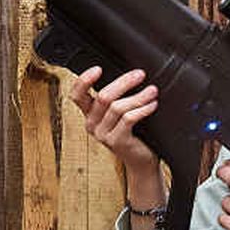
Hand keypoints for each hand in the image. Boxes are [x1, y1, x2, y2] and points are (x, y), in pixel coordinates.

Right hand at [61, 64, 173, 210]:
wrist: (141, 160)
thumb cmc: (134, 133)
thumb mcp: (120, 113)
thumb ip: (118, 97)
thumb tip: (131, 74)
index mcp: (90, 114)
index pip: (77, 95)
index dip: (83, 80)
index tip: (98, 69)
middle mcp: (92, 124)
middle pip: (103, 97)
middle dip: (124, 82)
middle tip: (140, 74)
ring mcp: (102, 134)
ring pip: (118, 107)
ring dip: (138, 96)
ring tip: (153, 91)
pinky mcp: (116, 141)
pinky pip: (128, 119)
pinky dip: (143, 109)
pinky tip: (152, 105)